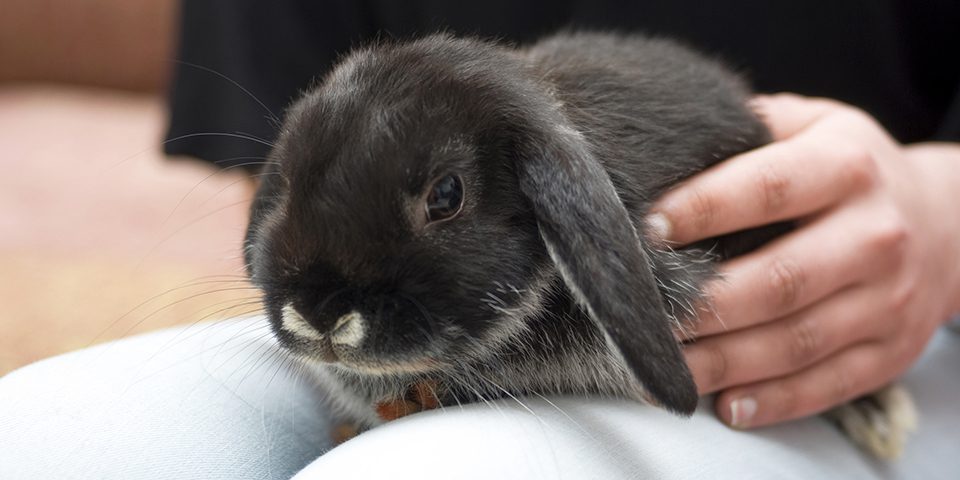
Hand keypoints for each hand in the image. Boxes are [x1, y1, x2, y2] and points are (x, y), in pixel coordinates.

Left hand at [647, 93, 959, 428]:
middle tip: (642, 315)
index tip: (646, 228)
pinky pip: (829, 384)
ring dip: (724, 362)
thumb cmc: (851, 171)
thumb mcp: (815, 125)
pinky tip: (727, 405)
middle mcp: (875, 235)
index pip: (768, 187)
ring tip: (665, 368)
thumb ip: (751, 126)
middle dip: (704, 303)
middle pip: (780, 279)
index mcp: (848, 167)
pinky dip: (775, 401)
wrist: (948, 225)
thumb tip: (670, 135)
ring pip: (797, 342)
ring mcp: (888, 300)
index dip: (704, 208)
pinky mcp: (890, 351)